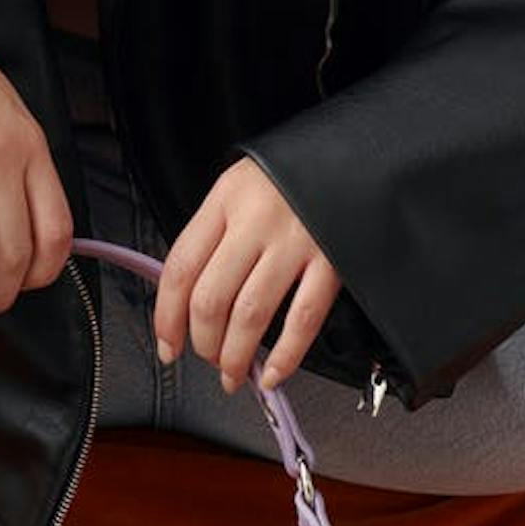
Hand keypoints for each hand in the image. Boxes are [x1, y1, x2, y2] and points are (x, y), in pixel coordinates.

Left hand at [151, 157, 343, 394]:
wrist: (357, 151)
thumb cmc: (294, 173)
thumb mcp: (242, 186)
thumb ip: (216, 233)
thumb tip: (189, 299)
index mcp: (226, 199)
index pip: (181, 267)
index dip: (167, 316)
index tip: (168, 345)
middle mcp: (256, 221)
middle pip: (212, 298)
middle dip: (203, 342)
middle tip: (207, 358)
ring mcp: (296, 242)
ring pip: (251, 314)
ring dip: (236, 356)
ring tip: (233, 374)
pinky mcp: (334, 261)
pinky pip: (303, 318)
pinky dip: (286, 356)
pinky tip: (273, 374)